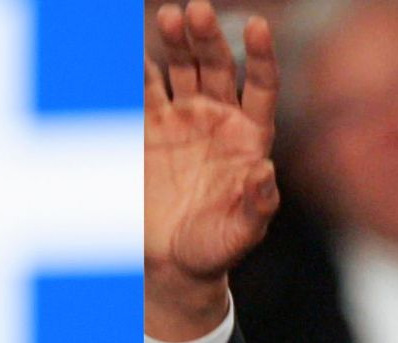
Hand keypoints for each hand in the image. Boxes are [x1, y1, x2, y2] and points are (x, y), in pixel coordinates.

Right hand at [144, 1, 281, 338]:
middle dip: (208, 37)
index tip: (256, 26)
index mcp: (250, 134)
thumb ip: (257, 205)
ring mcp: (183, 119)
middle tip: (196, 12)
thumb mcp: (242, 233)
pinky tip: (131, 51)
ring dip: (175, 42)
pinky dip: (136, 72)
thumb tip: (266, 173)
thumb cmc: (216, 249)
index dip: (260, 55)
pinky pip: (143, 92)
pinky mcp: (149, 129)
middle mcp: (219, 117)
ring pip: (181, 69)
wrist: (173, 262)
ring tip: (168, 18)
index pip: (261, 84)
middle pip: (217, 65)